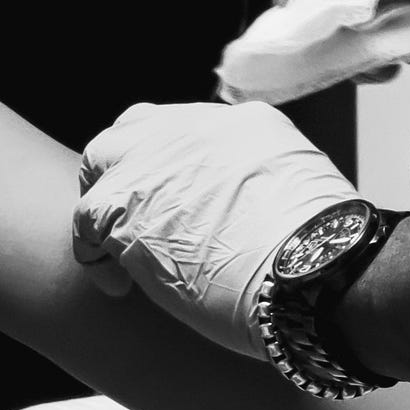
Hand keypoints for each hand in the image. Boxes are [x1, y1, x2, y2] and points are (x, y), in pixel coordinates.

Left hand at [73, 102, 359, 357]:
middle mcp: (193, 130)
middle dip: (127, 168)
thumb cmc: (324, 253)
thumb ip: (268, 182)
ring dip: (104, 205)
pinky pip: (85, 220)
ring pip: (101, 162)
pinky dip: (93, 254)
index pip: (186, 130)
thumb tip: (255, 210)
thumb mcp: (306, 189)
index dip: (172, 165)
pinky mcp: (124, 204)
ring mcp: (154, 161)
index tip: (177, 199)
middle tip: (131, 212)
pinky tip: (117, 284)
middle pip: (135, 128)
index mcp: (243, 124)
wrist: (314, 269)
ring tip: (114, 247)